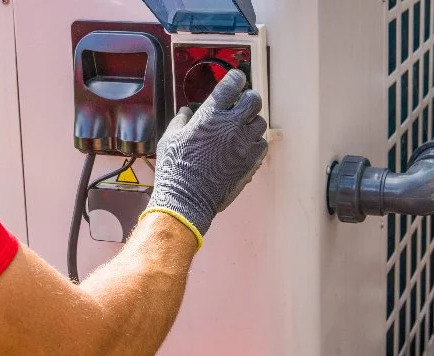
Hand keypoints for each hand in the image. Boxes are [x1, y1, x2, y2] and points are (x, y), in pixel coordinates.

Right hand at [142, 69, 267, 247]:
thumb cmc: (175, 169)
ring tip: (242, 128)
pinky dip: (256, 142)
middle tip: (242, 104)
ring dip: (252, 122)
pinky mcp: (251, 162)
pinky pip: (262, 144)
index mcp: (210, 115)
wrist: (186, 199)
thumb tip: (187, 112)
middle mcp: (231, 126)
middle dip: (248, 99)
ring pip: (260, 122)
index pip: (232, 84)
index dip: (236, 78)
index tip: (236, 79)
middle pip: (253, 100)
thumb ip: (181, 120)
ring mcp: (244, 144)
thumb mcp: (170, 138)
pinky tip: (245, 146)